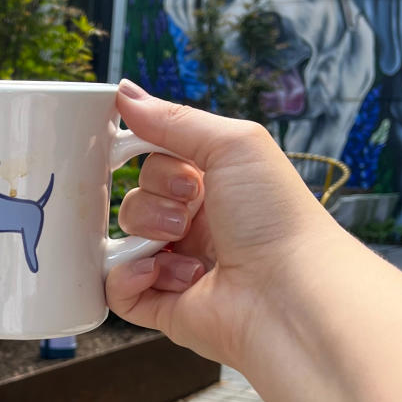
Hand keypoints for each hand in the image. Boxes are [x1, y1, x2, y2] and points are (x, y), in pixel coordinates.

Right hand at [105, 80, 343, 368]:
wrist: (286, 291)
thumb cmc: (274, 216)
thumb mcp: (231, 145)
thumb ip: (173, 121)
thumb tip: (123, 93)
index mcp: (215, 190)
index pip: (156, 165)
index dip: (154, 163)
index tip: (166, 164)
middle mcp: (195, 229)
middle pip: (136, 200)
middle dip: (155, 201)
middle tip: (190, 211)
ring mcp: (176, 269)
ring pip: (123, 240)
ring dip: (149, 235)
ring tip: (183, 247)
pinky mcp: (161, 308)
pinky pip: (115, 289)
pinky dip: (128, 277)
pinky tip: (160, 273)